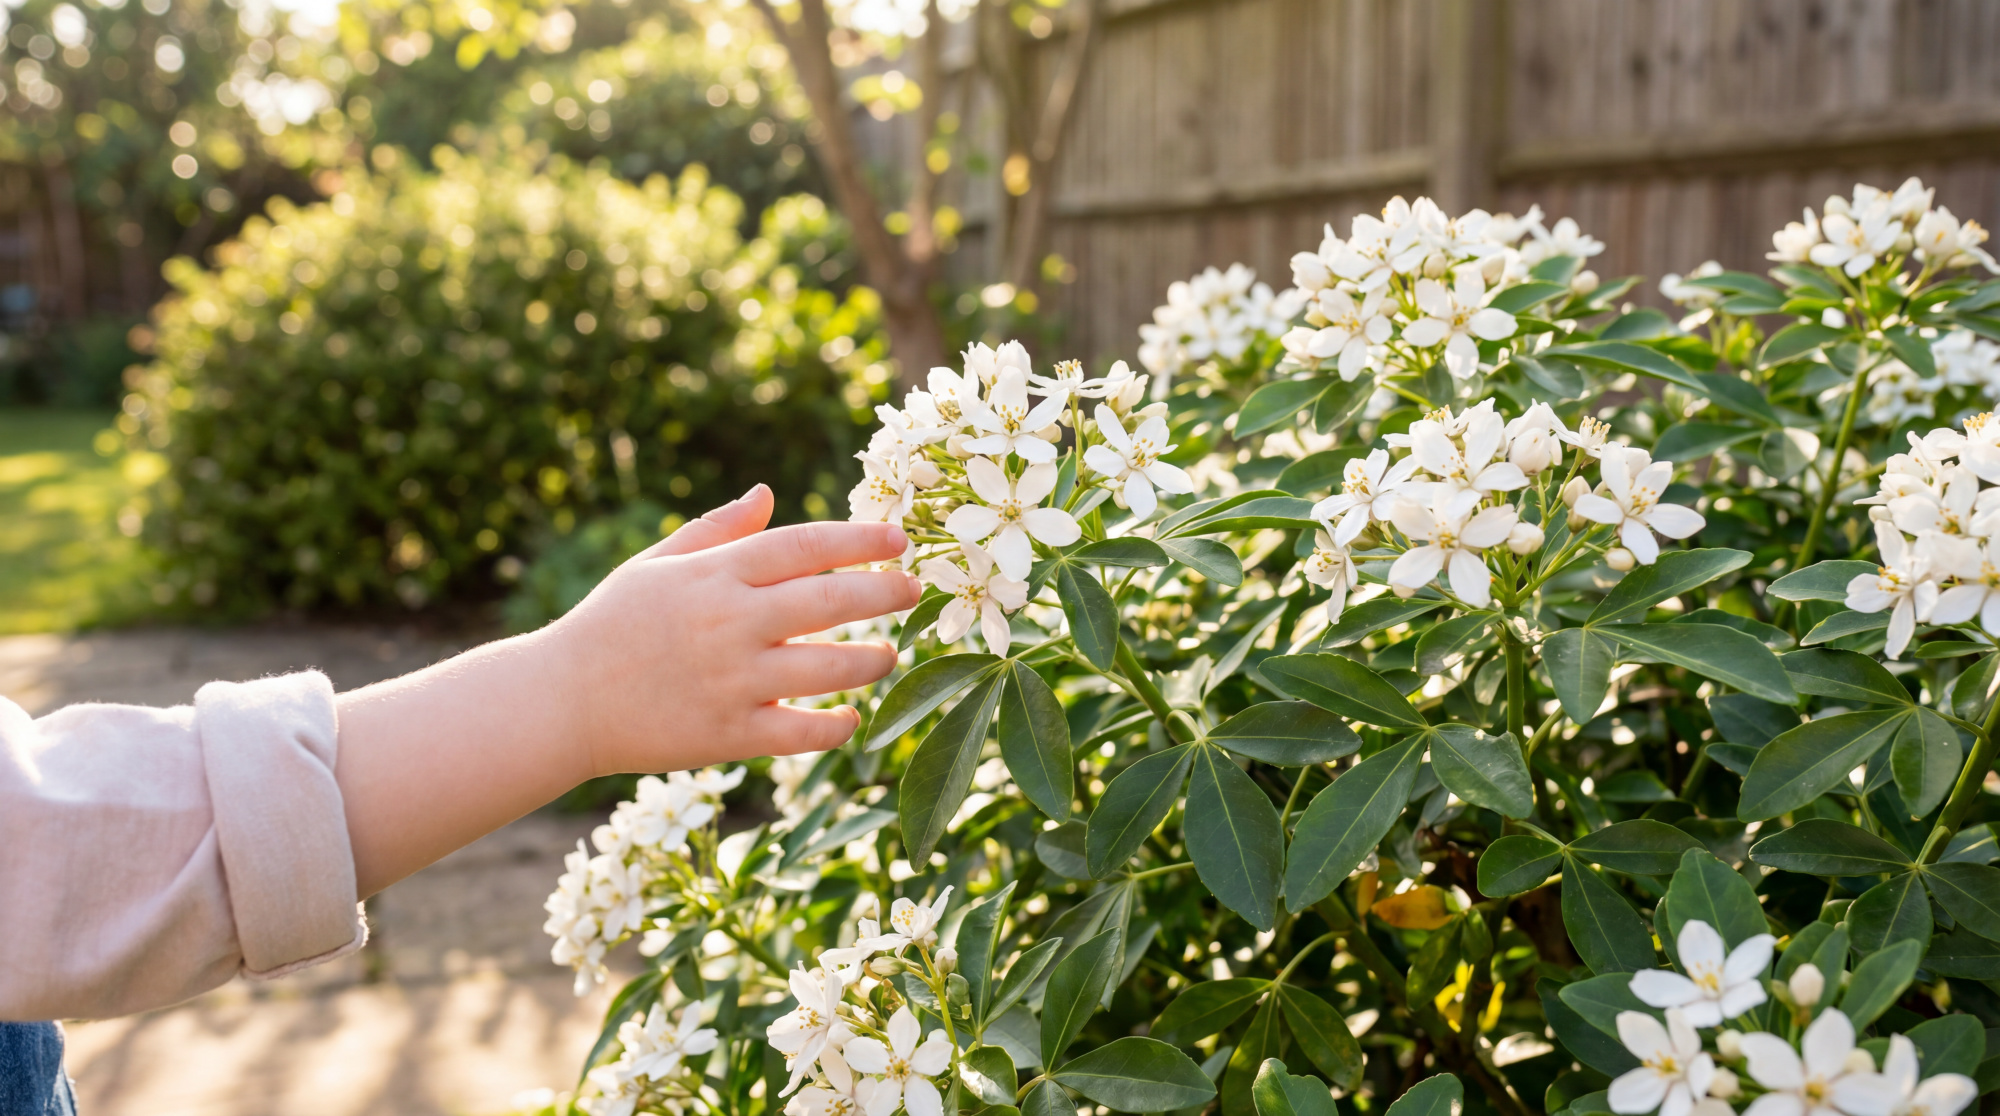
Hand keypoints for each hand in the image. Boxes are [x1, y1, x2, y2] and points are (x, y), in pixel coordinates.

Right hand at [545, 485, 918, 776]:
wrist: (559, 703)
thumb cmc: (611, 626)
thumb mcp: (656, 564)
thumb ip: (717, 530)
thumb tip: (769, 493)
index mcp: (714, 575)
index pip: (805, 544)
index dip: (860, 538)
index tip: (899, 538)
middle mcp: (730, 622)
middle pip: (831, 599)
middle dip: (885, 592)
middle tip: (915, 589)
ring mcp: (733, 681)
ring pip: (829, 668)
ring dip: (872, 660)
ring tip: (888, 654)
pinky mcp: (729, 735)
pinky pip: (802, 732)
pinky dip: (836, 726)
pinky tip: (851, 717)